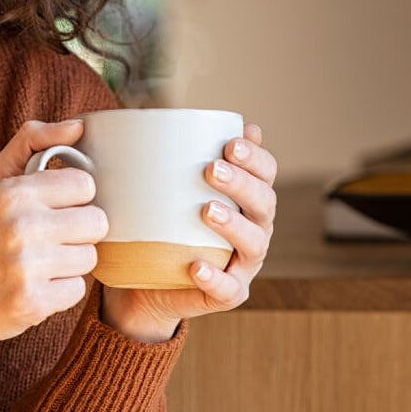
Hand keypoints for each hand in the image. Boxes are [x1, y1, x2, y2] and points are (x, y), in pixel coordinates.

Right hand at [0, 119, 108, 398]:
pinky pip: (78, 291)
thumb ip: (32, 142)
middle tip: (50, 238)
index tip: (54, 207)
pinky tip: (35, 286)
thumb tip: (79, 126)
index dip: (74, 197)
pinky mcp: (33, 302)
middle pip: (96, 222)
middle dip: (78, 232)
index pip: (84, 184)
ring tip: (40, 263)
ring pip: (90, 258)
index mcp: (13, 192)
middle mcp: (20, 226)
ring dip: (70, 263)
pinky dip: (61, 292)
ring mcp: (27, 266)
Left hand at [102, 123, 276, 340]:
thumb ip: (177, 154)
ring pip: (254, 244)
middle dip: (243, 184)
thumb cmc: (161, 221)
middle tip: (212, 169)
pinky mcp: (227, 294)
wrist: (145, 280)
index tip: (230, 143)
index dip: (256, 158)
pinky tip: (197, 267)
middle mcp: (254, 228)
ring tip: (207, 210)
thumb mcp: (166, 186)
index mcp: (246, 198)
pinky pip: (228, 289)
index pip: (265, 173)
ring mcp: (243, 264)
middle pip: (264, 204)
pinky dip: (215, 278)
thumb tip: (177, 116)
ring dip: (234, 226)